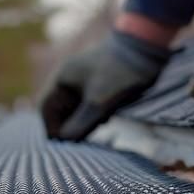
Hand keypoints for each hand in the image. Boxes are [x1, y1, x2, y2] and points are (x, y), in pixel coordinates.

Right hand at [41, 30, 170, 140]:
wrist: (147, 48)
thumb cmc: (120, 71)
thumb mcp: (100, 101)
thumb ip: (81, 123)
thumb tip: (65, 140)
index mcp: (62, 79)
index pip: (46, 109)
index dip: (51, 128)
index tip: (63, 145)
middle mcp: (69, 81)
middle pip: (60, 113)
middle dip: (69, 127)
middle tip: (83, 141)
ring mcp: (84, 84)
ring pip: (75, 112)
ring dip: (83, 123)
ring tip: (99, 123)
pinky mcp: (99, 87)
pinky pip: (89, 109)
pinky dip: (94, 117)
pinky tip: (108, 116)